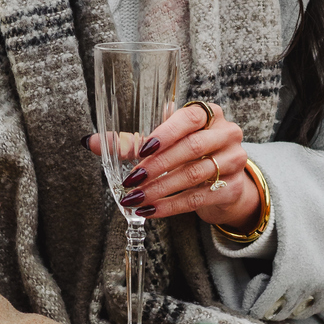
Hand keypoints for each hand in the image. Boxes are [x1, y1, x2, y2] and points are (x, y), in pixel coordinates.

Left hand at [85, 99, 262, 231]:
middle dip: (157, 166)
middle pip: (191, 148)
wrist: (225, 179)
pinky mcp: (232, 188)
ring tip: (135, 199)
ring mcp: (234, 161)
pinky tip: (150, 210)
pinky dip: (171, 206)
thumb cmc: (189, 152)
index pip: (189, 117)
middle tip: (132, 180)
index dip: (166, 132)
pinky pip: (198, 198)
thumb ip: (131, 141)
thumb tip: (90, 141)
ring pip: (193, 175)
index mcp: (209, 113)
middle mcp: (226, 133)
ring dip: (160, 189)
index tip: (142, 150)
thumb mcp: (165, 142)